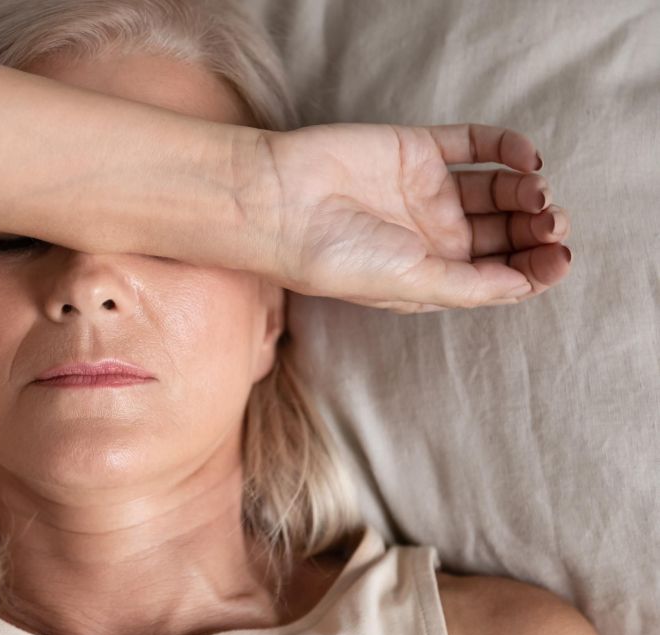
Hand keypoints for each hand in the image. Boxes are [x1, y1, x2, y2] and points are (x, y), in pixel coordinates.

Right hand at [246, 123, 570, 312]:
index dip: (534, 269)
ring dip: (528, 191)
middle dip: (537, 230)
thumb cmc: (332, 257)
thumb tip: (524, 284)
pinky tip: (524, 157)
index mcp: (429, 277)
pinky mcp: (416, 150)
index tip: (557, 260)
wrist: (279, 202)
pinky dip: (507, 147)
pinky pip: (475, 144)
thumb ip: (470, 286)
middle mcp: (431, 237)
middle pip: (505, 233)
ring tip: (537, 191)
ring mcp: (425, 192)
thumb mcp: (409, 286)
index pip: (498, 275)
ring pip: (498, 190)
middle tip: (552, 222)